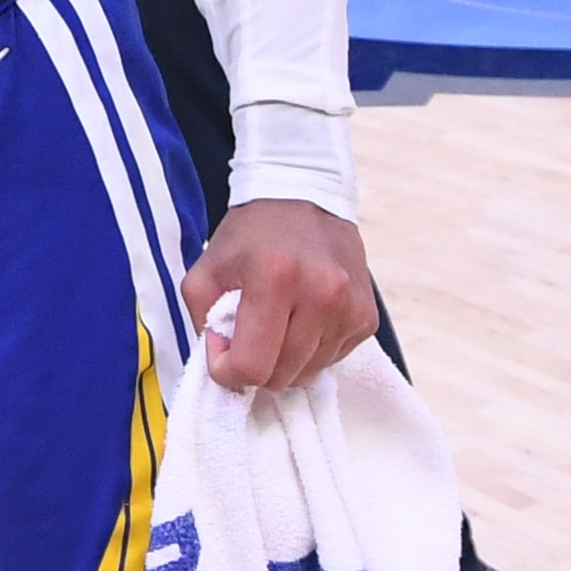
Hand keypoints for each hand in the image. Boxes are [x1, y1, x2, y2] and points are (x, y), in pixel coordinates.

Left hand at [182, 201, 376, 392]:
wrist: (305, 194)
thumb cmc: (250, 234)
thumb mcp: (206, 268)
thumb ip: (202, 320)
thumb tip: (227, 367)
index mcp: (275, 277)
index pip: (251, 366)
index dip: (227, 371)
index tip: (222, 348)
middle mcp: (322, 293)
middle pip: (281, 376)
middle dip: (257, 366)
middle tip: (250, 333)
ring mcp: (350, 307)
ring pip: (308, 373)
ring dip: (286, 359)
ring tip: (279, 321)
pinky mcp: (367, 317)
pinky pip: (333, 360)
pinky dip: (312, 350)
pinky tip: (303, 317)